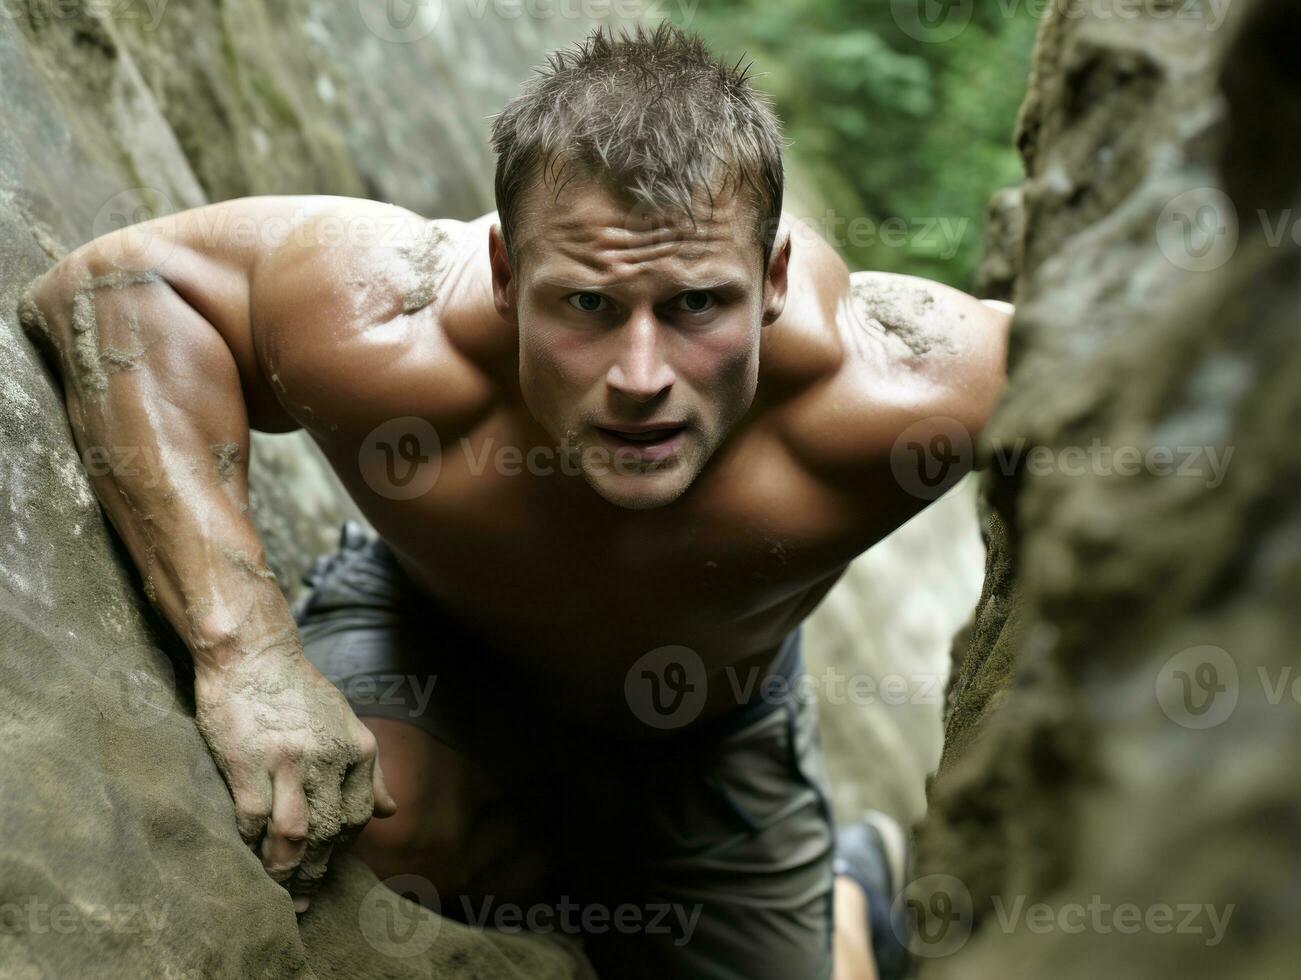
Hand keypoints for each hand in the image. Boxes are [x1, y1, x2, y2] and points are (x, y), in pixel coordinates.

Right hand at [194, 643, 397, 911]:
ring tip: (281, 892)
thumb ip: (369, 770)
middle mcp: (329, 758)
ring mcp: (289, 762)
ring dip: (288, 871)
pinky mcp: (248, 764)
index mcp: (357, 748)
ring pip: (296, 835)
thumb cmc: (296, 691)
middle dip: (319, 871)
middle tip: (305, 898)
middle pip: (331, 831)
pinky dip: (253, 844)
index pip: (360, 815)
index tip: (329, 864)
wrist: (252, 653)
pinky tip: (249, 854)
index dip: (345, 847)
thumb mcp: (346, 723)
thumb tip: (391, 812)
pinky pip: (255, 820)